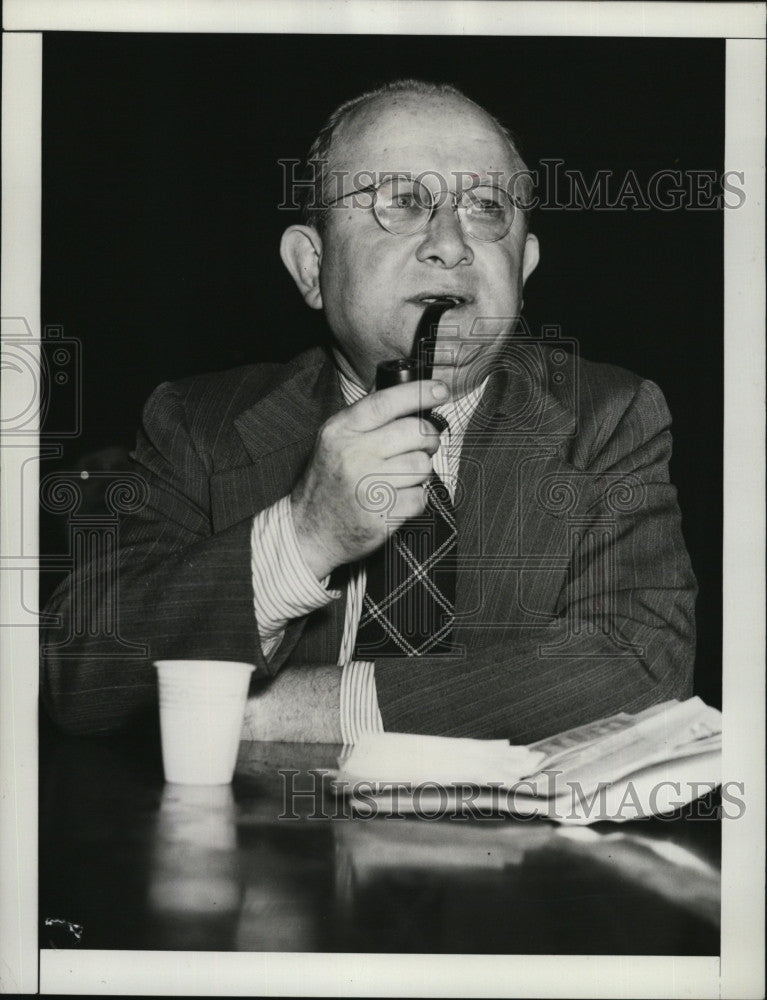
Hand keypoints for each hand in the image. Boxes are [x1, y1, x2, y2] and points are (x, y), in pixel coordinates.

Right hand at [291, 379, 447, 578]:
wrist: (310, 531)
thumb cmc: (329, 481)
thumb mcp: (334, 440)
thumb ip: (365, 418)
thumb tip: (407, 393)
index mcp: (341, 431)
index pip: (386, 402)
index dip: (419, 393)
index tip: (441, 390)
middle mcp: (353, 456)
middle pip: (415, 432)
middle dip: (429, 437)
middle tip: (425, 445)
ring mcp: (367, 487)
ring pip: (422, 465)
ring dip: (421, 471)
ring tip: (402, 477)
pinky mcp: (382, 515)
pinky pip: (421, 497)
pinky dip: (416, 498)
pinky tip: (397, 499)